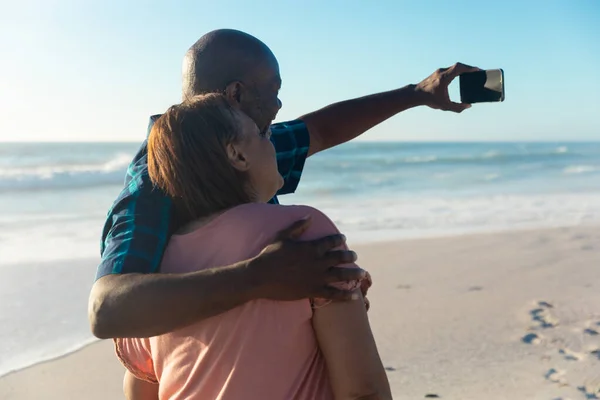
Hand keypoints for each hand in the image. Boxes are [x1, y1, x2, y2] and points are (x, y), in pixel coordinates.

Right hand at [249, 216, 367, 301]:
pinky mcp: (313, 291)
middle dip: (349, 256)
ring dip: (354, 274)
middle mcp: (317, 262)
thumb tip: (309, 216)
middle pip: (340, 258)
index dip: (338, 238)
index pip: (330, 241)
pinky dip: (345, 296)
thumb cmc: (269, 255)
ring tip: (363, 273)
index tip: (343, 237)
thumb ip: (297, 227)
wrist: (260, 277)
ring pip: (341, 275)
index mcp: (311, 247)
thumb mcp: (282, 237)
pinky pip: (333, 294)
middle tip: (354, 256)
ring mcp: (317, 277)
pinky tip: (354, 297)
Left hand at [415, 62, 480, 112]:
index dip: (470, 68)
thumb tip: (468, 106)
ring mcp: (439, 71)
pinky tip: (461, 75)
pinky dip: (457, 70)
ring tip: (471, 73)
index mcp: (444, 78)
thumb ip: (457, 107)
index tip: (478, 70)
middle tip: (477, 71)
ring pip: (454, 67)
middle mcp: (442, 72)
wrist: (416, 95)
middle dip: (469, 68)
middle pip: (458, 66)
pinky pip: (450, 69)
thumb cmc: (430, 100)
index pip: (459, 68)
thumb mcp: (444, 106)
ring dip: (463, 69)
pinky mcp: (437, 73)